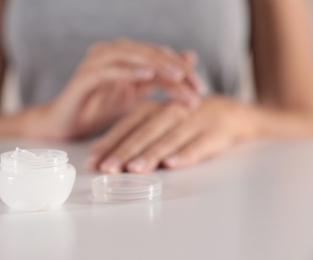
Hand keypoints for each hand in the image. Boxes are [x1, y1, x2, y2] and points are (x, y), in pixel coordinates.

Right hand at [28, 39, 203, 138]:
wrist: (65, 123)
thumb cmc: (98, 109)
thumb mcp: (135, 95)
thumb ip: (158, 78)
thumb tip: (188, 59)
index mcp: (125, 58)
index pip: (158, 57)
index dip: (182, 69)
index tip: (201, 87)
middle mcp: (112, 54)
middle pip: (149, 54)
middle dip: (175, 69)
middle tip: (196, 86)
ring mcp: (97, 62)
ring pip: (133, 56)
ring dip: (156, 65)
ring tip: (178, 77)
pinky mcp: (85, 75)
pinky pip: (110, 70)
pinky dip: (129, 71)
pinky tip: (147, 76)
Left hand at [86, 97, 255, 172]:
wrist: (226, 111)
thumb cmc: (181, 119)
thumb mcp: (157, 121)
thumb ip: (134, 137)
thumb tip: (106, 159)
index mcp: (152, 109)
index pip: (126, 126)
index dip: (108, 144)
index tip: (92, 162)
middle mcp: (169, 113)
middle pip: (144, 133)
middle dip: (124, 152)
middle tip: (107, 169)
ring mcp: (191, 122)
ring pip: (168, 139)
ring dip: (151, 154)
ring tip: (134, 169)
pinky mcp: (212, 133)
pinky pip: (198, 145)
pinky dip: (185, 154)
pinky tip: (172, 164)